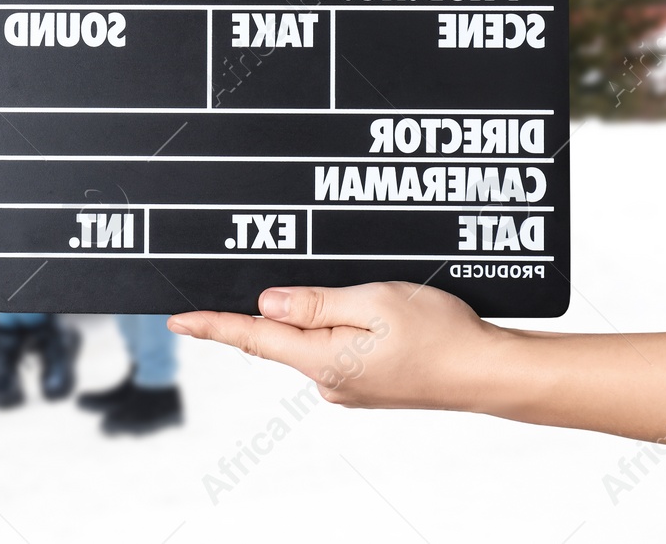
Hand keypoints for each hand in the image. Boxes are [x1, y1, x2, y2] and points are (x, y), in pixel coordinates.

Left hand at [168, 282, 512, 410]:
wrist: (490, 372)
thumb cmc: (441, 333)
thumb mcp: (372, 302)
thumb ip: (314, 303)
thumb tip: (266, 303)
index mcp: (323, 360)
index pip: (252, 337)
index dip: (211, 325)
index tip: (175, 319)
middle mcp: (329, 381)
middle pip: (282, 335)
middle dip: (282, 306)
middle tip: (300, 277)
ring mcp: (348, 387)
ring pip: (314, 340)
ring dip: (321, 315)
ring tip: (367, 296)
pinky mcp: (367, 385)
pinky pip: (337, 349)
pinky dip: (341, 327)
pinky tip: (372, 314)